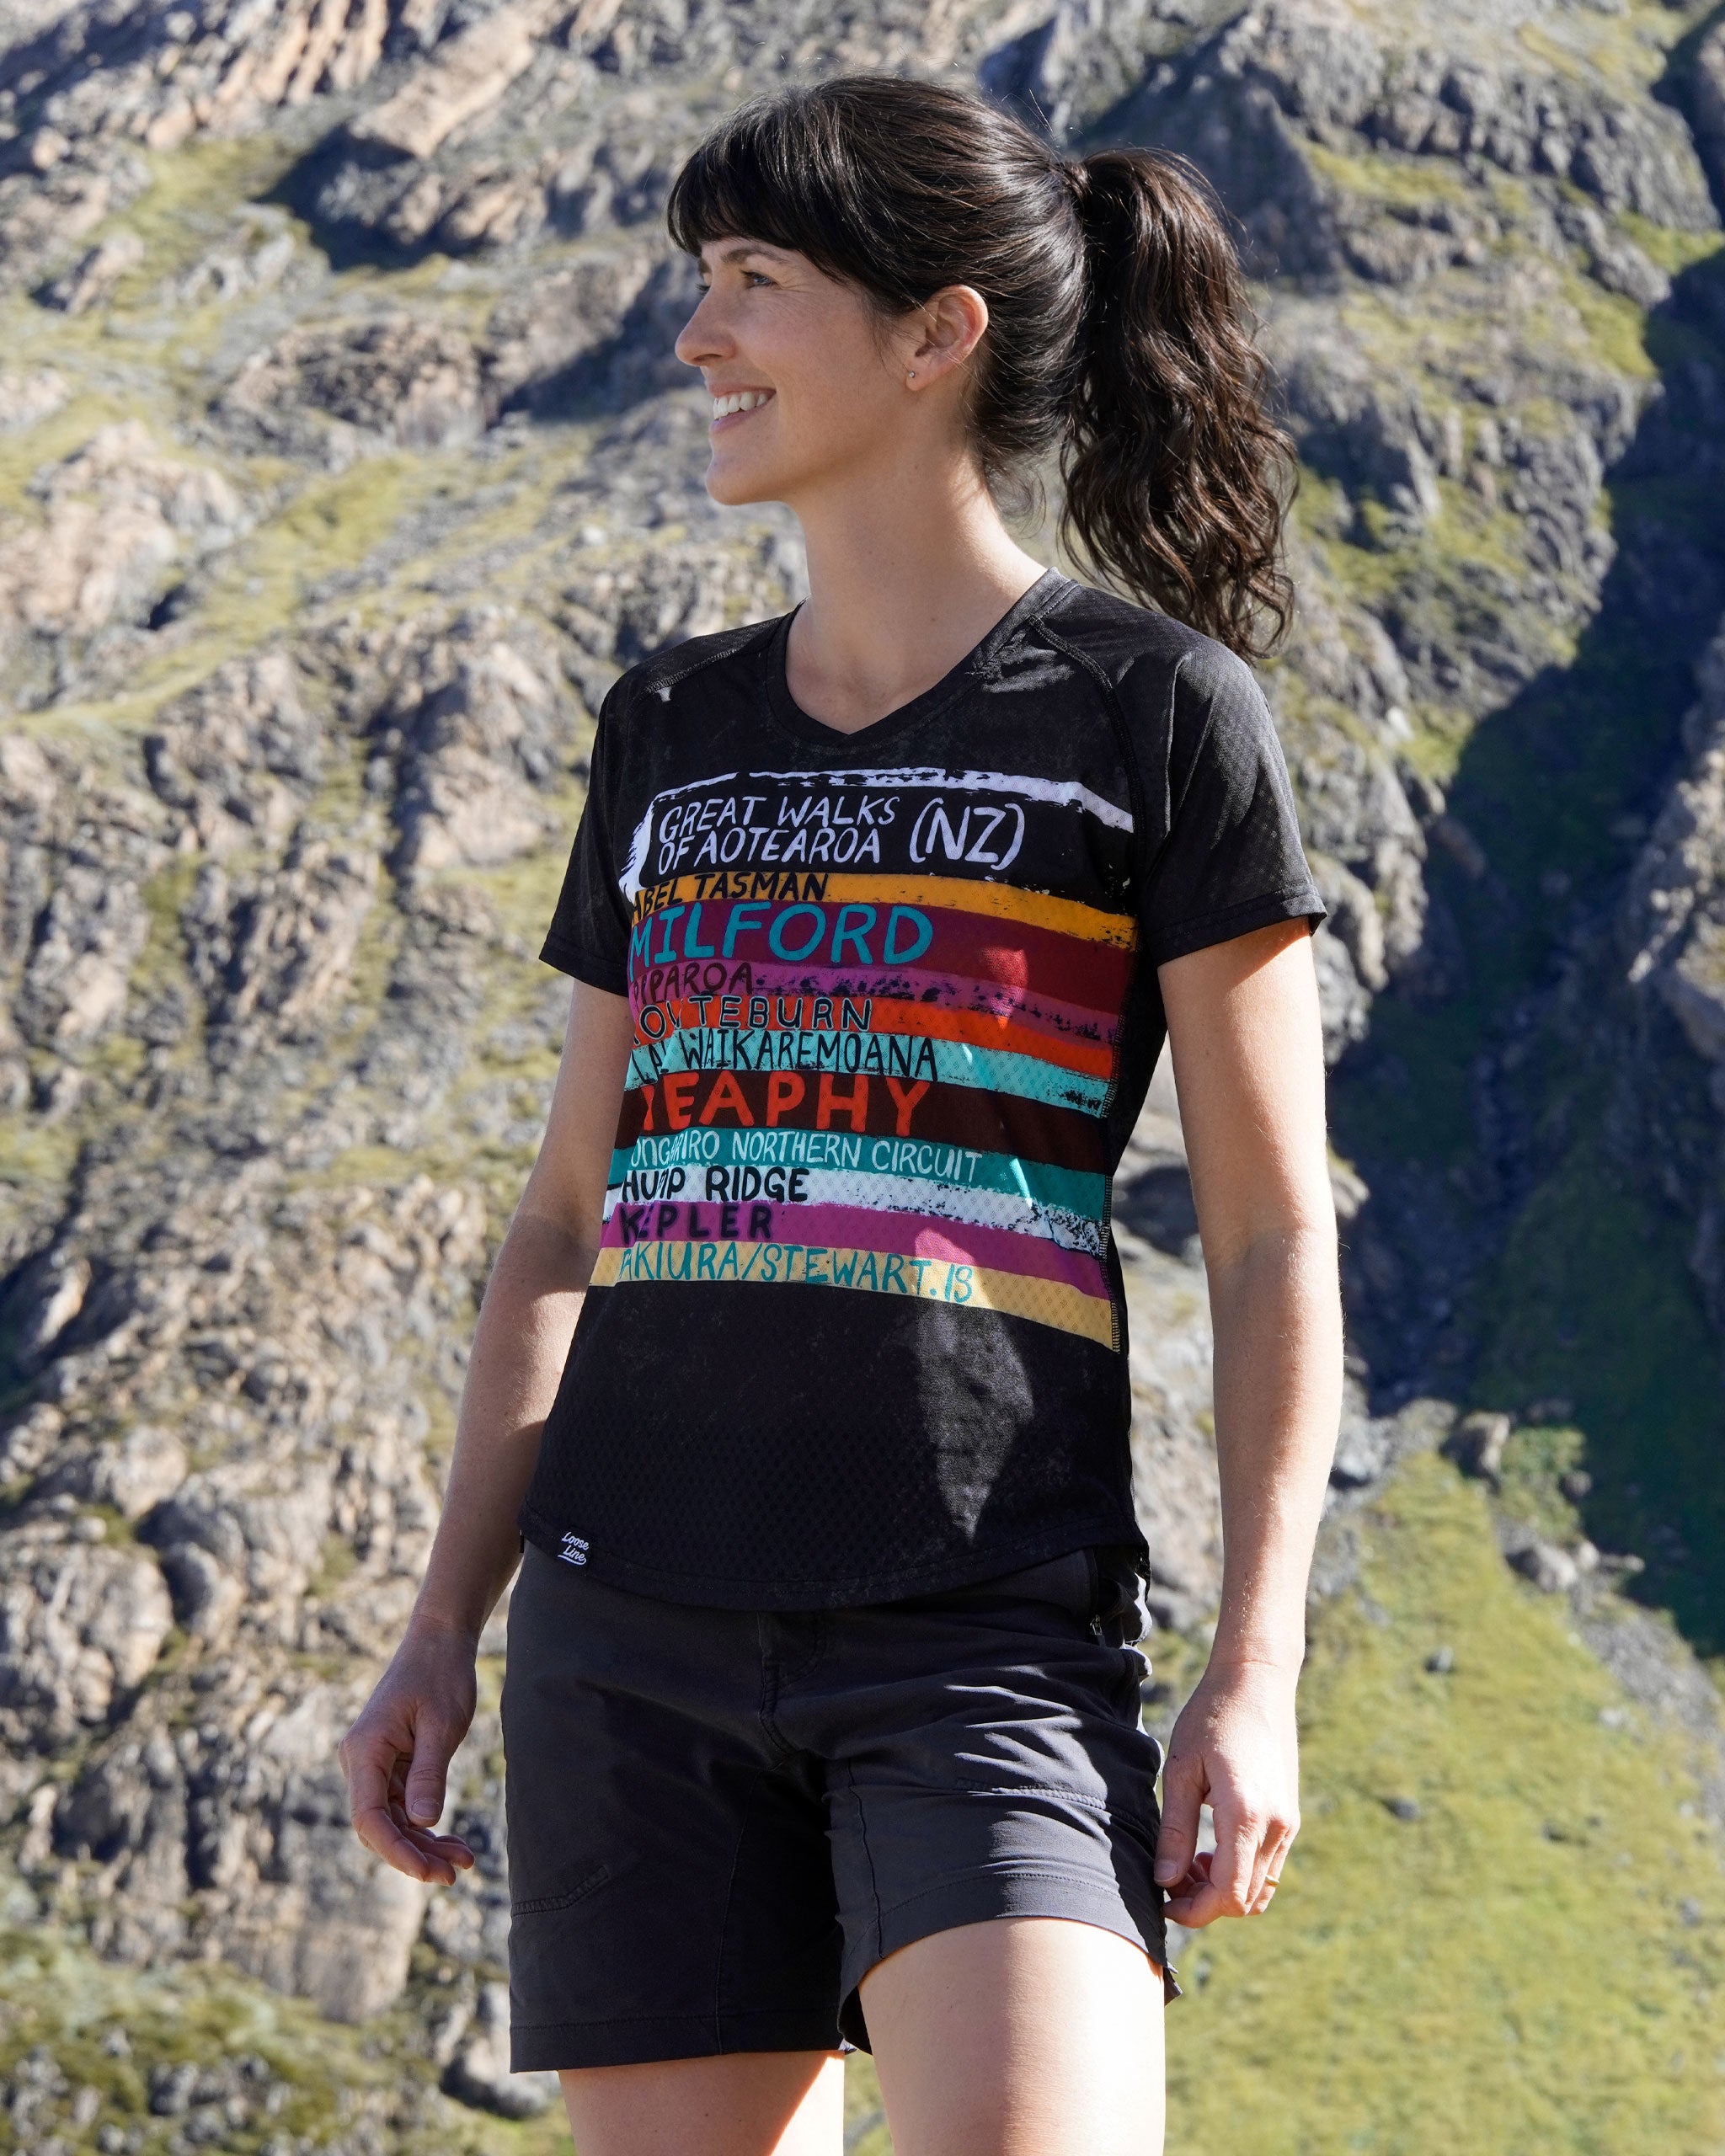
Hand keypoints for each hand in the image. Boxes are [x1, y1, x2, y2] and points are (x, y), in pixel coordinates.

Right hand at [338, 1623, 480, 1885]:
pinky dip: (426, 1825)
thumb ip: (430, 1772)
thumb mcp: (443, 1724)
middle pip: (379, 1826)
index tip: (428, 1872)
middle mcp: (360, 1761)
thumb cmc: (441, 1674)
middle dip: (414, 1854)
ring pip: (393, 1820)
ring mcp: (373, 1764)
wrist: (439, 1640)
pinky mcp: (390, 1765)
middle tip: (455, 1874)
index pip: (369, 1818)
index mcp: (364, 1750)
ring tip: (465, 1862)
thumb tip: (423, 1822)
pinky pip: (403, 1805)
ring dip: (424, 1844)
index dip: (396, 1851)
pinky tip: (454, 1842)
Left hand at [1154, 1658, 1298, 1925]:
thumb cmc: (1212, 1717)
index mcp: (1246, 1814)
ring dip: (1224, 1891)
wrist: (1257, 1681)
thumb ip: (1175, 1829)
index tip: (1163, 1901)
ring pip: (1261, 1890)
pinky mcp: (1289, 1817)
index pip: (1228, 1894)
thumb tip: (1164, 1881)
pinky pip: (1269, 1868)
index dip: (1194, 1911)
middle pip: (1245, 1900)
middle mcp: (1276, 1826)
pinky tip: (1210, 1850)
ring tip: (1187, 1864)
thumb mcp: (1182, 1769)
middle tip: (1169, 1881)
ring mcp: (1288, 1823)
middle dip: (1205, 1904)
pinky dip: (1241, 1874)